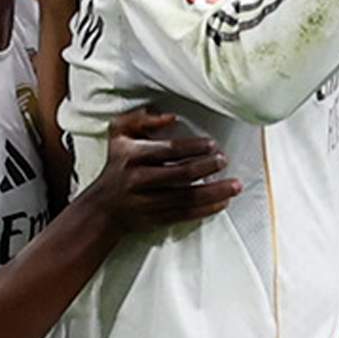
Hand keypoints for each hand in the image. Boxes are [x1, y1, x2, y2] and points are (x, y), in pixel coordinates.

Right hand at [78, 108, 239, 232]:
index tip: (212, 145)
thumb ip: (140, 120)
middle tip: (224, 161)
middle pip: (181, 174)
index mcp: (132, 156)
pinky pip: (186, 214)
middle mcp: (140, 180)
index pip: (168, 151)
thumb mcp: (119, 136)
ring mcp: (148, 202)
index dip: (193, 148)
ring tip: (235, 185)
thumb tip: (170, 117)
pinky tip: (223, 202)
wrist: (103, 209)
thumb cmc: (116, 167)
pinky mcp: (156, 219)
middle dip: (207, 167)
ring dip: (215, 191)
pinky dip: (207, 209)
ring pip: (187, 197)